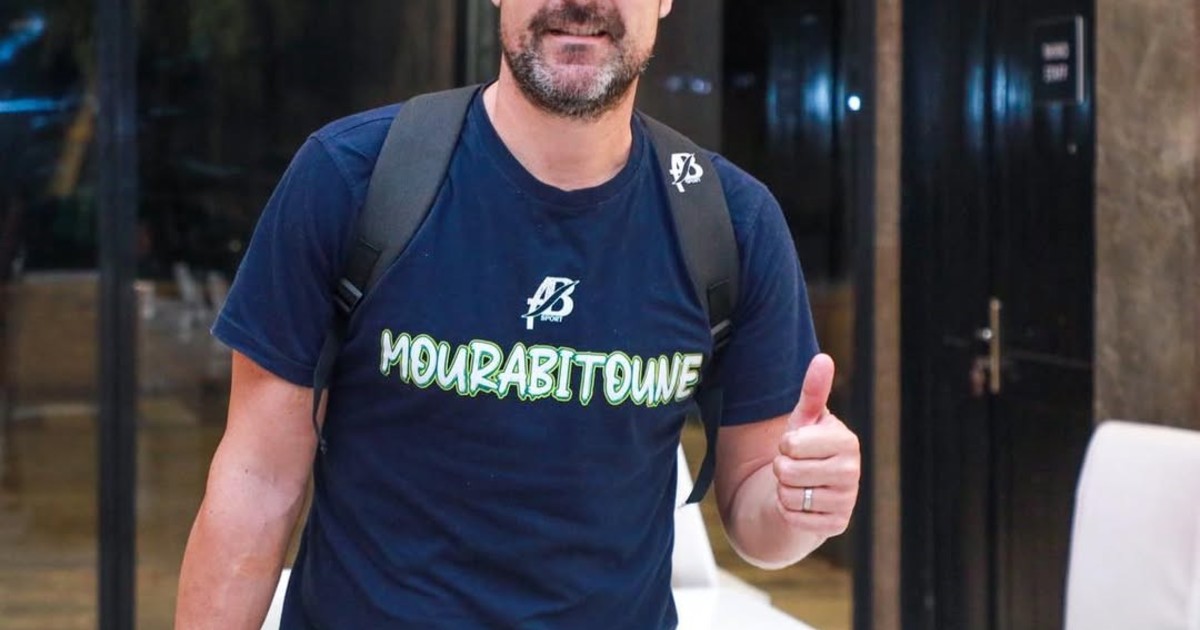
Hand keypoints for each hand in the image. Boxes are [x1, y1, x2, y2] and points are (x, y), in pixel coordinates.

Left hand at [772, 353, 860, 536]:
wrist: (807, 488)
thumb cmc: (805, 447)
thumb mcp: (804, 419)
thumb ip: (813, 391)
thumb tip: (823, 358)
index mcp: (847, 441)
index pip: (792, 444)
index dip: (785, 445)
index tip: (795, 444)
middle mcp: (853, 471)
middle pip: (787, 472)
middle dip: (781, 469)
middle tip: (794, 466)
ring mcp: (847, 501)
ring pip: (789, 496)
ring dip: (783, 491)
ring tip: (798, 484)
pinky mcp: (837, 526)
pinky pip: (793, 518)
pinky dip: (788, 512)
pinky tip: (802, 504)